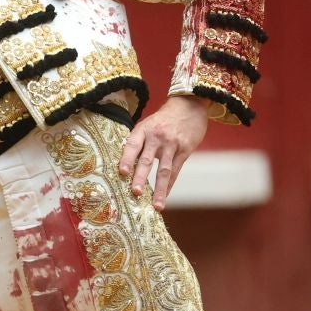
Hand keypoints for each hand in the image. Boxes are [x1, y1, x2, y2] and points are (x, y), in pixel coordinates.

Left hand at [119, 95, 209, 211]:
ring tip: (155, 205)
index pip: (133, 145)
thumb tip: (123, 165)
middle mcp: (157, 137)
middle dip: (140, 177)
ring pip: (164, 170)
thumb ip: (137, 142)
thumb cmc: (163, 119)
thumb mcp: (147, 124)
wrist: (189, 104)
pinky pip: (176, 170)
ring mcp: (172, 144)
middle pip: (147, 160)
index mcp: (143, 130)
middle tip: (135, 192)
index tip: (121, 172)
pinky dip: (169, 185)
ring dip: (159, 189)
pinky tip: (164, 196)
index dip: (127, 159)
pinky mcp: (185, 150)